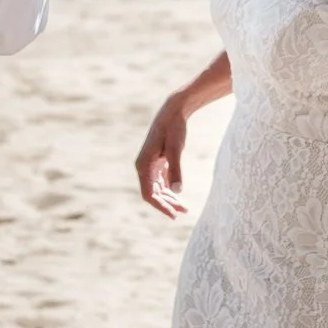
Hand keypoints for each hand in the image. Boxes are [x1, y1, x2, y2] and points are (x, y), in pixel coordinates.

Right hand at [136, 95, 191, 216]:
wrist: (173, 112)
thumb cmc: (174, 129)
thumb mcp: (176, 150)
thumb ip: (176, 170)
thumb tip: (178, 191)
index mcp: (143, 165)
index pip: (149, 194)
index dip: (160, 206)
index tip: (173, 215)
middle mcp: (143, 166)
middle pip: (153, 193)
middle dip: (166, 204)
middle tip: (182, 213)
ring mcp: (150, 164)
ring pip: (158, 188)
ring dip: (169, 198)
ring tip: (184, 208)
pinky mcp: (157, 161)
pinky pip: (161, 180)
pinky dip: (169, 189)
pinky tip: (178, 195)